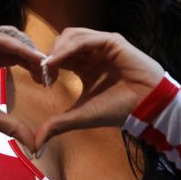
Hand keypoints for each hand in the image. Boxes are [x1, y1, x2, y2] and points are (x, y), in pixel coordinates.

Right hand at [0, 28, 45, 150]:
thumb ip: (13, 125)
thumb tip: (34, 145)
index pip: (15, 58)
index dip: (33, 67)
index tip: (48, 82)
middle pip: (16, 47)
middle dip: (35, 59)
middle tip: (51, 75)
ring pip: (11, 40)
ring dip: (30, 52)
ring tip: (45, 67)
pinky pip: (0, 39)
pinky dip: (18, 48)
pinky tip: (32, 59)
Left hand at [33, 28, 165, 149]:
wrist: (145, 107)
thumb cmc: (118, 109)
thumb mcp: (81, 115)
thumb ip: (58, 124)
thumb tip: (36, 143)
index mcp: (85, 67)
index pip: (59, 57)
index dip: (46, 65)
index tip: (39, 80)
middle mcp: (93, 53)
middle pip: (62, 42)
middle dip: (49, 55)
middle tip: (41, 72)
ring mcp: (102, 45)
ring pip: (72, 36)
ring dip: (57, 49)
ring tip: (48, 66)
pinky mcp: (112, 41)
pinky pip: (85, 39)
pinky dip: (69, 47)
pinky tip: (58, 60)